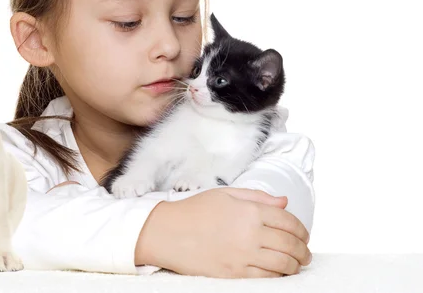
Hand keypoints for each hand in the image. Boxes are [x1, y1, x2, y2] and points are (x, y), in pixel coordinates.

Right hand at [136, 188, 310, 277]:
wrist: (167, 232)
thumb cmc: (194, 210)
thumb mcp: (225, 194)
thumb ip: (257, 197)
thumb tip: (284, 202)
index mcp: (248, 210)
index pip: (288, 221)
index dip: (302, 229)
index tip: (304, 235)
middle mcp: (249, 233)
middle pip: (290, 244)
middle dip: (303, 250)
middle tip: (306, 254)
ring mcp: (242, 255)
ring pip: (283, 264)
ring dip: (295, 265)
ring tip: (297, 264)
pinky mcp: (234, 274)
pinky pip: (266, 278)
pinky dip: (278, 276)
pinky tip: (279, 272)